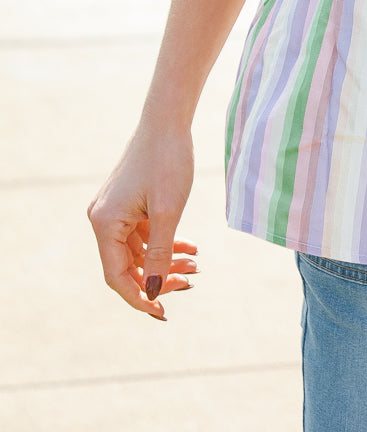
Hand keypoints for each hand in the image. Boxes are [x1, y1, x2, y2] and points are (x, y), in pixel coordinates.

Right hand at [88, 125, 196, 320]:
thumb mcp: (168, 211)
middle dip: (159, 277)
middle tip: (191, 281)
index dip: (140, 297)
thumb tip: (155, 292)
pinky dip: (166, 242)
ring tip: (197, 264)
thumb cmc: (168, 160)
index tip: (164, 312)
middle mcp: (103, 220)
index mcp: (105, 224)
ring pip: (140, 251)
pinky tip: (190, 247)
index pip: (117, 277)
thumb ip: (160, 254)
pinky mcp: (128, 203)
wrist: (168, 119)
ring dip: (166, 260)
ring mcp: (115, 212)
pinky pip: (144, 234)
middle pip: (128, 266)